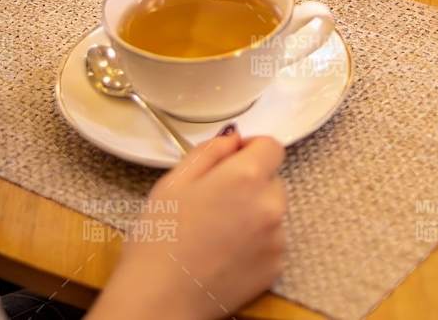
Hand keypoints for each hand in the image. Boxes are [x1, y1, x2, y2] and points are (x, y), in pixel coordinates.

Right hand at [104, 131, 287, 319]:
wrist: (161, 298)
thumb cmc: (160, 238)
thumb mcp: (175, 181)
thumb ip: (210, 151)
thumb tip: (234, 140)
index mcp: (246, 177)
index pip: (271, 146)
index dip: (250, 148)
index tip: (231, 160)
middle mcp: (271, 205)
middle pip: (272, 179)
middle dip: (250, 183)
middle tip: (215, 202)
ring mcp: (277, 239)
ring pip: (272, 211)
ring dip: (254, 213)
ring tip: (217, 232)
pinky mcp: (276, 266)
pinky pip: (271, 241)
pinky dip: (255, 242)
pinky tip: (225, 253)